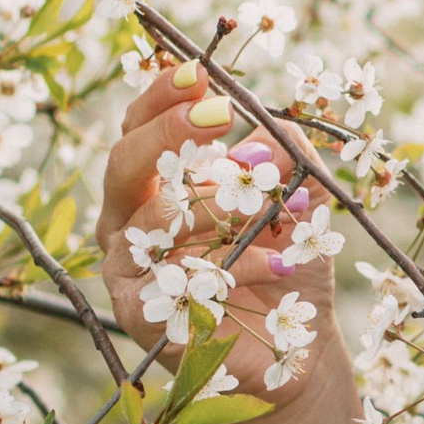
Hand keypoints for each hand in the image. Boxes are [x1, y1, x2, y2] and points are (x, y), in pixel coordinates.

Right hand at [92, 61, 346, 423]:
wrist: (296, 349)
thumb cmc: (286, 262)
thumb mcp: (300, 197)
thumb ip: (286, 155)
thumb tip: (264, 128)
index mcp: (155, 184)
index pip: (140, 128)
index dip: (162, 98)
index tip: (199, 74)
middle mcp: (129, 222)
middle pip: (124, 164)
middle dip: (167, 133)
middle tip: (215, 115)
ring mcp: (128, 269)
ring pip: (150, 218)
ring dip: (214, 205)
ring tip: (268, 208)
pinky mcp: (140, 315)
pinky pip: (171, 276)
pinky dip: (227, 265)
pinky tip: (270, 263)